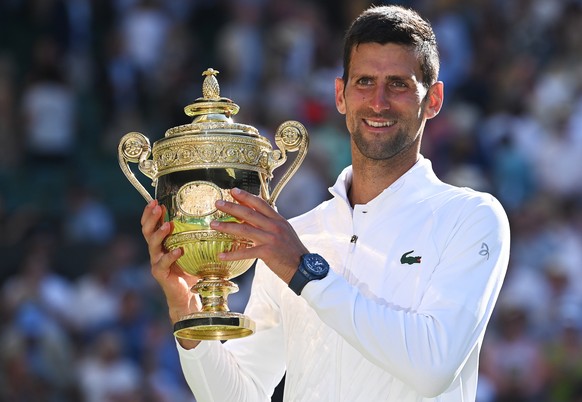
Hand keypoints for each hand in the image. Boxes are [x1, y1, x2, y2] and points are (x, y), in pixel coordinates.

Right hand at [141, 200, 200, 325]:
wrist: (187, 295)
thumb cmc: (192, 270)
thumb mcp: (195, 250)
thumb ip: (198, 237)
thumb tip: (217, 219)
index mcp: (162, 242)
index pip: (151, 225)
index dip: (149, 213)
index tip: (155, 201)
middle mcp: (156, 250)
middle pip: (147, 231)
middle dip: (151, 218)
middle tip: (156, 207)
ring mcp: (156, 262)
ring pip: (152, 245)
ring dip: (159, 234)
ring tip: (167, 225)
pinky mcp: (160, 274)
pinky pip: (162, 263)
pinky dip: (170, 256)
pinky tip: (178, 251)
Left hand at [210, 188, 308, 283]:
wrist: (304, 268)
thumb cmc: (292, 251)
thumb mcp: (284, 232)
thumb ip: (270, 223)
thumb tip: (255, 215)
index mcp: (278, 220)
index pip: (260, 203)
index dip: (246, 196)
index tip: (233, 191)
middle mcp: (274, 226)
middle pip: (249, 213)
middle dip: (232, 207)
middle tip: (218, 203)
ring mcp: (271, 239)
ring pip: (245, 230)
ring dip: (227, 227)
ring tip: (213, 225)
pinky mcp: (267, 253)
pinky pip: (246, 252)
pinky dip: (232, 254)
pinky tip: (221, 256)